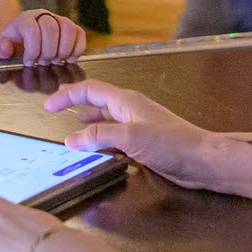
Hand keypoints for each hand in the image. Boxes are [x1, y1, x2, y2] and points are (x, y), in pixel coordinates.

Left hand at [0, 9, 86, 65]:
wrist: (25, 37)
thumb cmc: (15, 44)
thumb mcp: (3, 46)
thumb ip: (1, 49)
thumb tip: (6, 50)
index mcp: (25, 18)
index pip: (32, 30)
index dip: (32, 49)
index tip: (30, 62)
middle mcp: (43, 15)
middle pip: (51, 28)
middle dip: (48, 51)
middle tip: (43, 63)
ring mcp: (59, 19)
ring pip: (68, 28)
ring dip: (63, 49)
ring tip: (56, 61)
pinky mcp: (72, 26)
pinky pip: (80, 33)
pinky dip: (77, 48)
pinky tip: (69, 59)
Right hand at [43, 80, 236, 191]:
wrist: (202, 160)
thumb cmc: (170, 143)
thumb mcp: (129, 137)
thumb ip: (99, 136)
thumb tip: (71, 139)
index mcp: (126, 101)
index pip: (91, 90)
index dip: (68, 94)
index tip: (48, 104)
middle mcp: (131, 110)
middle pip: (98, 102)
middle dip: (77, 104)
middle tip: (57, 110)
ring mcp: (139, 126)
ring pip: (107, 120)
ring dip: (89, 123)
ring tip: (74, 130)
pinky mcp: (145, 143)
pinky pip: (117, 137)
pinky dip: (103, 140)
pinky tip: (99, 150)